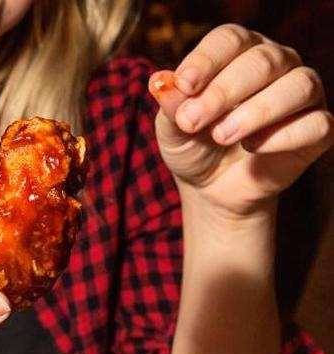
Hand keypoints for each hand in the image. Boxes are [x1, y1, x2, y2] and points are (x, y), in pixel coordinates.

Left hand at [149, 24, 333, 218]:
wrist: (210, 187)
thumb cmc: (192, 145)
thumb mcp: (172, 129)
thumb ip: (171, 106)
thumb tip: (162, 81)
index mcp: (238, 53)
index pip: (230, 39)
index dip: (207, 60)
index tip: (184, 85)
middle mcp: (276, 64)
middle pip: (262, 61)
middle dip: (223, 92)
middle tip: (192, 122)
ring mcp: (301, 94)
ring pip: (299, 85)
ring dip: (257, 112)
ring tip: (221, 136)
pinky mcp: (317, 129)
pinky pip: (317, 124)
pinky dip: (283, 136)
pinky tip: (253, 148)